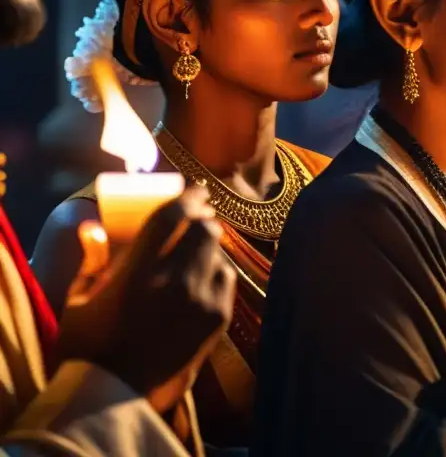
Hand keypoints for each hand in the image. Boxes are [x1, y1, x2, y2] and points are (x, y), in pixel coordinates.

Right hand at [58, 188, 235, 411]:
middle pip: (204, 229)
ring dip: (209, 247)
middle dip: (201, 219)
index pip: (172, 217)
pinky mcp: (216, 320)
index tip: (195, 190)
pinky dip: (217, 273)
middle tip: (197, 217)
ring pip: (219, 255)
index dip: (188, 197)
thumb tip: (93, 228)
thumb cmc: (87, 347)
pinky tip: (203, 279)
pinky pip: (226, 282)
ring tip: (196, 253)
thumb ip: (91, 260)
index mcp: (138, 272)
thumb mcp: (78, 300)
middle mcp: (175, 282)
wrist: (113, 396)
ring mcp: (200, 301)